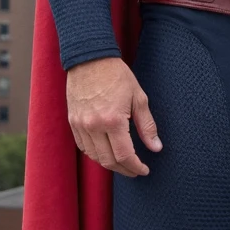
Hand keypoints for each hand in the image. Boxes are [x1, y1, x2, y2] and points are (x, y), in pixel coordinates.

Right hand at [66, 58, 161, 177]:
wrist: (90, 59)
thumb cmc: (117, 75)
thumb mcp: (139, 98)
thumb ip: (147, 126)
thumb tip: (156, 147)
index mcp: (113, 120)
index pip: (124, 155)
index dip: (135, 167)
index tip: (144, 170)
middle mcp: (94, 126)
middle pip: (108, 160)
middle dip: (124, 170)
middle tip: (136, 170)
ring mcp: (80, 125)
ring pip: (94, 156)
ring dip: (110, 164)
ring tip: (123, 163)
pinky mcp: (73, 121)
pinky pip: (83, 146)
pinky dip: (95, 154)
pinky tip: (106, 152)